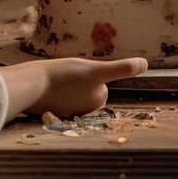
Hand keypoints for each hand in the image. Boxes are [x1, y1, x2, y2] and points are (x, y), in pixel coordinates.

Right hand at [30, 56, 147, 118]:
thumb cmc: (65, 76)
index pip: (100, 86)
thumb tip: (145, 64)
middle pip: (87, 91)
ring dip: (66, 87)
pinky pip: (58, 100)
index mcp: (97, 104)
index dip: (91, 77)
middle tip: (67, 77)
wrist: (32, 86)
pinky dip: (54, 94)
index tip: (80, 76)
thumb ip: (121, 69)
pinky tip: (48, 89)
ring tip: (57, 82)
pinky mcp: (51, 114)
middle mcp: (84, 113)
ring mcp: (67, 114)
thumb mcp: (95, 70)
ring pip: (72, 94)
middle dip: (79, 83)